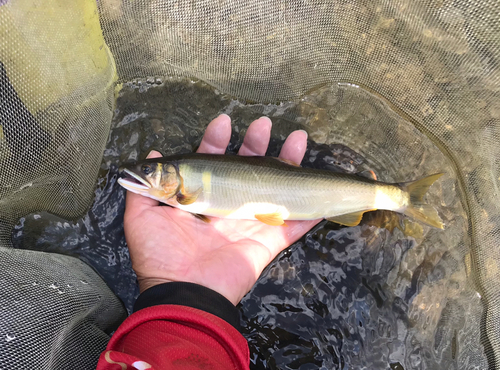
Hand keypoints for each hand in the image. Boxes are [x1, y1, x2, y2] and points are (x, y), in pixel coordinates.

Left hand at [123, 114, 320, 304]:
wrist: (185, 292)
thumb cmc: (162, 254)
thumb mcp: (142, 218)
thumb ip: (146, 187)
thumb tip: (153, 155)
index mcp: (200, 197)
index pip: (210, 161)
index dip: (216, 141)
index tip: (223, 122)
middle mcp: (226, 205)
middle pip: (246, 168)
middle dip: (256, 144)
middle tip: (264, 124)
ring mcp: (249, 222)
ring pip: (274, 188)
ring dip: (289, 165)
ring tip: (299, 140)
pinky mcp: (268, 241)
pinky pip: (293, 226)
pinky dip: (310, 214)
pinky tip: (324, 194)